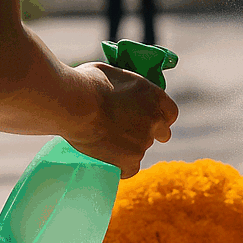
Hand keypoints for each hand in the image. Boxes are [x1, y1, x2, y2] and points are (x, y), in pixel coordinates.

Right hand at [66, 62, 178, 177]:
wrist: (72, 104)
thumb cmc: (84, 83)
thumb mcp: (111, 74)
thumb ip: (124, 87)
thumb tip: (120, 90)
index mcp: (153, 96)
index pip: (170, 112)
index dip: (160, 117)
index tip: (149, 120)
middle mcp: (154, 119)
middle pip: (162, 133)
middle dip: (149, 134)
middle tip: (128, 133)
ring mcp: (144, 141)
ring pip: (141, 149)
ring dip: (129, 148)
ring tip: (104, 142)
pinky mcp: (131, 159)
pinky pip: (130, 169)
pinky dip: (120, 167)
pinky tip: (107, 162)